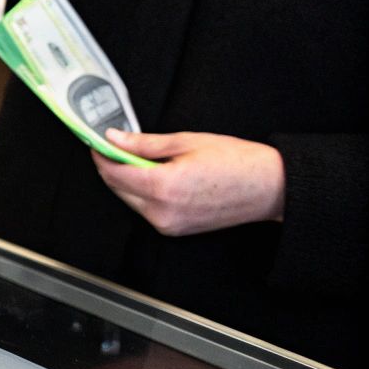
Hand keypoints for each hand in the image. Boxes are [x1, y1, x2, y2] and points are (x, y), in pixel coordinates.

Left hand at [93, 129, 284, 236]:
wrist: (270, 187)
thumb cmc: (237, 162)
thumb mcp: (187, 141)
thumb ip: (145, 143)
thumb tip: (115, 138)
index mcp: (163, 186)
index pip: (113, 172)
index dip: (101, 155)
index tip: (98, 142)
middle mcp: (162, 211)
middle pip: (117, 188)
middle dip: (112, 166)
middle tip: (116, 146)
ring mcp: (167, 224)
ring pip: (129, 200)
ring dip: (127, 180)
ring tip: (143, 159)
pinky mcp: (174, 230)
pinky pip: (145, 210)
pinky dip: (142, 193)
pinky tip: (156, 177)